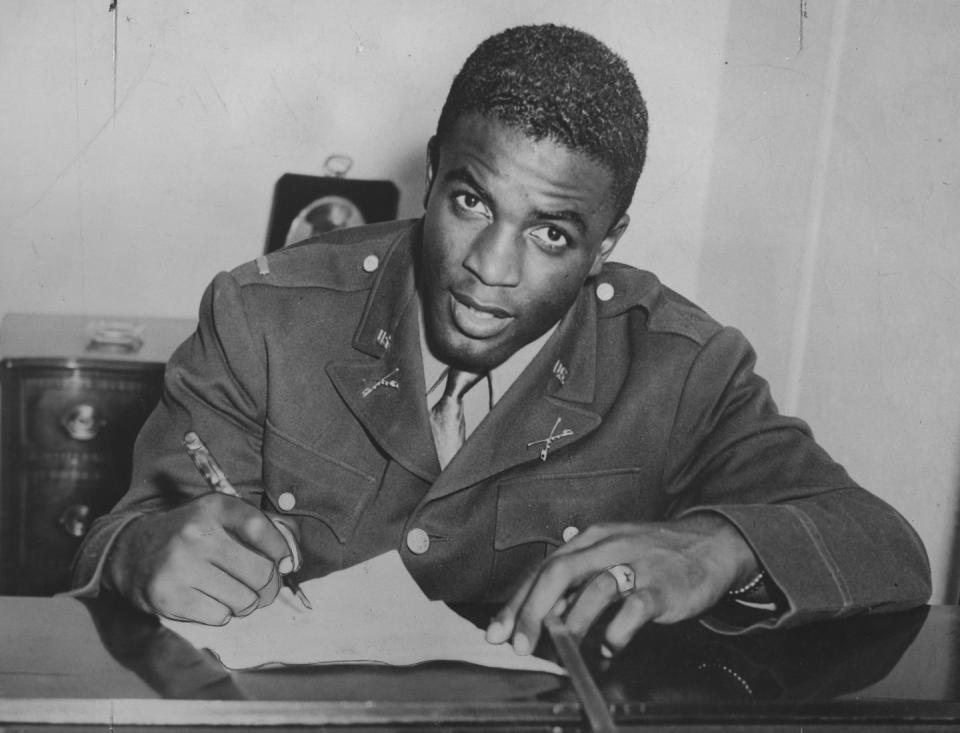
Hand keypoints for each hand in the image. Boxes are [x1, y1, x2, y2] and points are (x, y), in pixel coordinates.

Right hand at [104, 494, 300, 624]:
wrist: (130, 551)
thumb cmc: (190, 534)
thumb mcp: (220, 515)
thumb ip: (260, 529)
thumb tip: (291, 561)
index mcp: (214, 507)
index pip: (262, 529)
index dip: (282, 551)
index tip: (284, 564)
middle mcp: (197, 534)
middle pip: (260, 573)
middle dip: (268, 586)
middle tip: (262, 588)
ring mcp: (180, 567)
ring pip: (244, 601)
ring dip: (245, 603)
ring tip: (233, 593)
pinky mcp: (168, 597)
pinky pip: (220, 617)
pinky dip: (222, 614)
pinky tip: (209, 599)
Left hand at [485, 514, 757, 655]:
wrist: (709, 544)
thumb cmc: (652, 555)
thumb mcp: (609, 554)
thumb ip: (577, 580)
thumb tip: (538, 613)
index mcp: (590, 538)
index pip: (543, 568)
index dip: (517, 602)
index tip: (498, 631)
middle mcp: (608, 546)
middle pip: (559, 573)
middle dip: (533, 611)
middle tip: (520, 645)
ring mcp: (637, 564)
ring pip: (594, 589)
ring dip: (573, 624)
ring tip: (565, 649)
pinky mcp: (663, 586)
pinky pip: (635, 609)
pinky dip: (617, 631)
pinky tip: (609, 647)